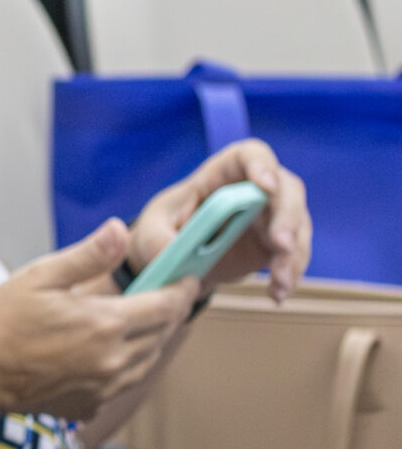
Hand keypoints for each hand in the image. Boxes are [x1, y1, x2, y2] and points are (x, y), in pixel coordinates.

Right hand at [0, 219, 198, 420]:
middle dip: (170, 310)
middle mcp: (114, 359)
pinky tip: (109, 349)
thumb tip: (119, 229)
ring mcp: (105, 386)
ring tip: (140, 318)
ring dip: (153, 337)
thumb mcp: (39, 276)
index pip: (167, 304)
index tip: (187, 274)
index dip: (182, 287)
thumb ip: (87, 256)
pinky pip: (126, 381)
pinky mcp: (92, 403)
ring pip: (150, 359)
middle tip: (164, 291)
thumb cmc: (1, 323)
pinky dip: (130, 363)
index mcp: (106, 324)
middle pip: (164, 332)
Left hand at [128, 139, 310, 302]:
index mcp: (221, 174)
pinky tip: (277, 294)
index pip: (249, 155)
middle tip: (282, 245)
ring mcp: (272, 216)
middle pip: (286, 191)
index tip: (266, 187)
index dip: (261, 165)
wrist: (177, 259)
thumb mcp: (151, 231)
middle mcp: (254, 189)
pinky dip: (289, 275)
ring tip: (280, 281)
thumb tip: (172, 253)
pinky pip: (294, 256)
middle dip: (288, 218)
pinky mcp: (278, 244)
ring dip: (293, 255)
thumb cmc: (164, 230)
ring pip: (297, 227)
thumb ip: (159, 240)